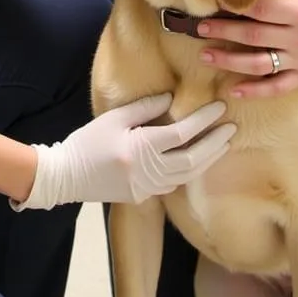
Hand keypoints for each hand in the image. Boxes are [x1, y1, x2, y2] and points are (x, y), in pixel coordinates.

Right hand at [12, 94, 236, 209]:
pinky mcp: (142, 197)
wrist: (66, 176)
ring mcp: (147, 188)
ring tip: (222, 144)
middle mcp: (149, 171)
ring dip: (207, 159)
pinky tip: (197, 161)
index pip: (181, 133)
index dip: (203, 120)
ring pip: (187, 175)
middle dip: (214, 143)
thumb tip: (171, 99)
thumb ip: (144, 108)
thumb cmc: (87, 142)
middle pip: (192, 159)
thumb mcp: (113, 118)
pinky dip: (189, 172)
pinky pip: (173, 184)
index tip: (219, 107)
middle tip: (231, 128)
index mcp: (141, 148)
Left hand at [195, 0, 297, 98]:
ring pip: (261, 64)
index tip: (214, 0)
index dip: (237, 5)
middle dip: (224, 32)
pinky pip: (277, 87)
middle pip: (255, 37)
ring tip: (205, 55)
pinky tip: (233, 90)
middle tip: (199, 28)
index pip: (262, 9)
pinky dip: (255, 91)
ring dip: (230, 61)